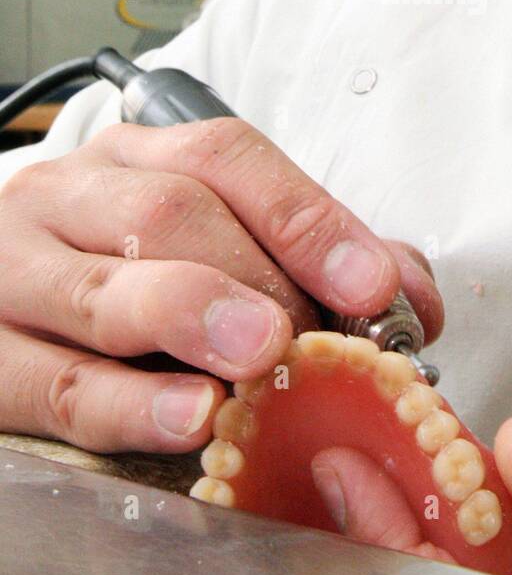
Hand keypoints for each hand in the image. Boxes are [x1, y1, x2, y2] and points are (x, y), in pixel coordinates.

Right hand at [0, 118, 441, 454]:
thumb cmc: (121, 283)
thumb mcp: (209, 250)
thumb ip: (311, 266)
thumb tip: (409, 301)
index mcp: (134, 159)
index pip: (224, 157)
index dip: (306, 218)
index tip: (373, 284)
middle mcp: (68, 198)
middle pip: (168, 211)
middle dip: (256, 276)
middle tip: (314, 339)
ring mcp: (13, 274)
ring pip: (104, 287)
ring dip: (195, 318)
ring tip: (262, 356)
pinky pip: (54, 386)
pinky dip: (127, 407)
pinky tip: (188, 417)